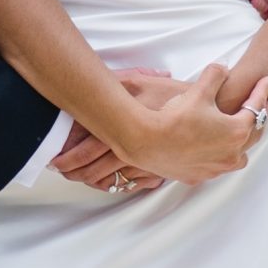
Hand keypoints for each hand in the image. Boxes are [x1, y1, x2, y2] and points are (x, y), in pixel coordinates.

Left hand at [51, 71, 189, 194]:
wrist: (212, 111)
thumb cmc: (175, 95)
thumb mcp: (140, 83)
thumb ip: (115, 81)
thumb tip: (92, 81)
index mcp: (126, 131)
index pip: (88, 151)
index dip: (69, 158)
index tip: (55, 161)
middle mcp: (136, 153)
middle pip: (97, 172)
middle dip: (76, 173)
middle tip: (61, 171)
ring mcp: (150, 166)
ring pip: (114, 182)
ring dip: (94, 181)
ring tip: (78, 177)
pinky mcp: (163, 172)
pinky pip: (133, 185)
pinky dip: (117, 185)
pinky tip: (108, 181)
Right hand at [121, 65, 267, 185]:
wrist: (147, 141)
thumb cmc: (175, 116)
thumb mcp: (198, 90)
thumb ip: (215, 75)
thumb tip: (223, 67)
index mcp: (236, 131)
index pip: (255, 107)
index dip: (262, 90)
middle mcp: (232, 153)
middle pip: (254, 133)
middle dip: (261, 116)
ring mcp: (216, 168)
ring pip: (239, 156)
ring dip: (243, 143)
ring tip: (243, 134)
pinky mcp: (199, 176)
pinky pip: (217, 166)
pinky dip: (220, 156)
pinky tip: (214, 150)